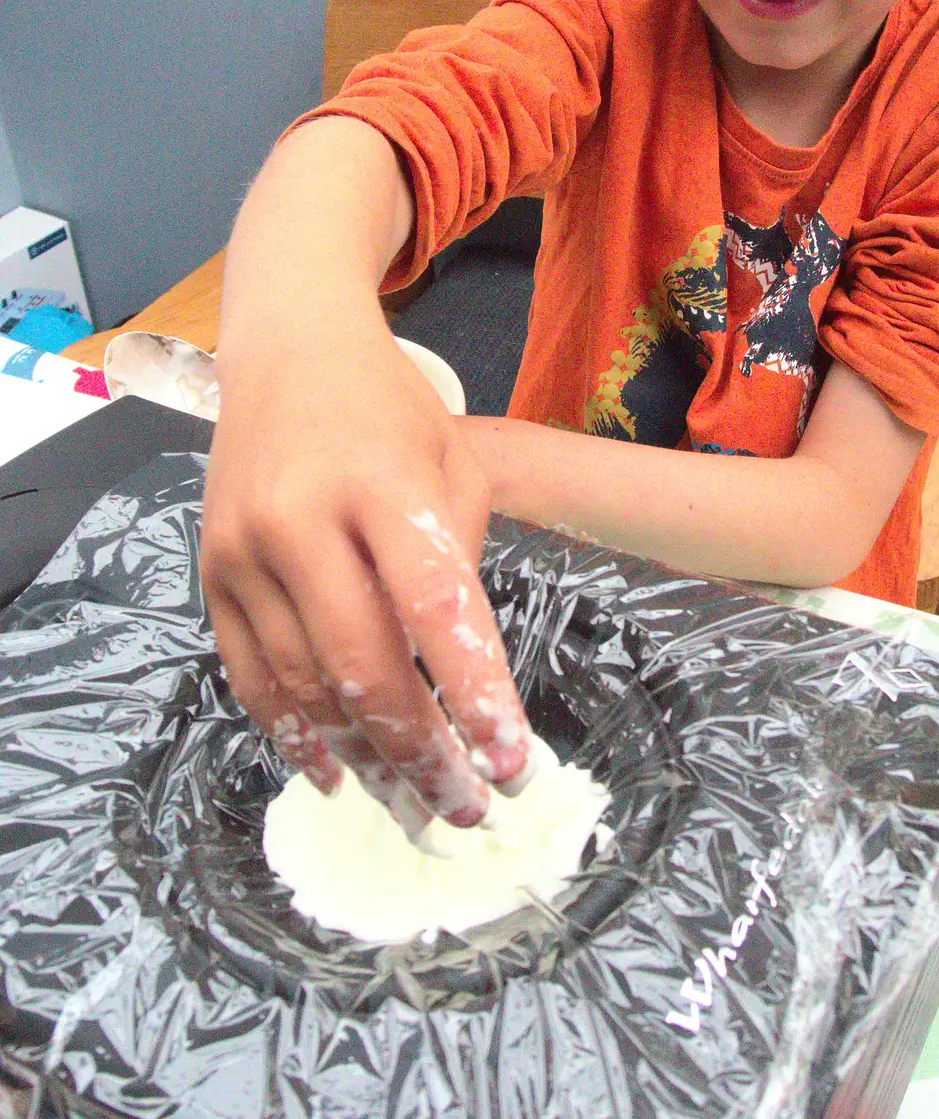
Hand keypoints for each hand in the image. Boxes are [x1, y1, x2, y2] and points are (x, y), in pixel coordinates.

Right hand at [200, 311, 532, 836]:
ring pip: (305, 681)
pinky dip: (293, 731)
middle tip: (465, 804)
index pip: (433, 605)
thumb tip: (461, 678)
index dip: (473, 692)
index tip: (510, 761)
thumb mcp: (454, 464)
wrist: (288, 352)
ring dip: (366, 754)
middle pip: (363, 661)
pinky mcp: (211, 571)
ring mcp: (243, 547)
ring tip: (416, 800)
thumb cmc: (389, 410)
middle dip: (421, 748)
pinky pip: (250, 673)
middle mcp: (300, 517)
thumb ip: (457, 564)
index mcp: (379, 481)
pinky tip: (337, 767)